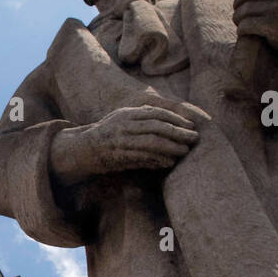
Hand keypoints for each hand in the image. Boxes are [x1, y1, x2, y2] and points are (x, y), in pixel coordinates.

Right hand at [49, 98, 206, 184]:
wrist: (83, 148)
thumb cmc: (108, 132)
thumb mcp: (123, 117)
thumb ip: (143, 115)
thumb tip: (169, 117)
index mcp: (127, 114)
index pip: (157, 113)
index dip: (176, 119)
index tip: (191, 125)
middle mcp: (124, 125)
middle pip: (157, 127)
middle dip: (178, 132)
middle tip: (194, 138)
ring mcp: (121, 141)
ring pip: (151, 143)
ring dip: (171, 147)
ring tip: (185, 151)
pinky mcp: (118, 156)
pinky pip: (142, 158)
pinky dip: (157, 160)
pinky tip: (169, 162)